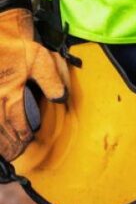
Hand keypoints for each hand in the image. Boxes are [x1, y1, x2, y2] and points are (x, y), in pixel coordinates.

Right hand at [0, 9, 68, 161]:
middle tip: (15, 156)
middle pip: (0, 132)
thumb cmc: (17, 47)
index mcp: (10, 94)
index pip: (17, 125)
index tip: (28, 144)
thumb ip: (52, 80)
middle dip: (8, 147)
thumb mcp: (41, 59)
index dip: (23, 138)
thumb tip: (61, 98)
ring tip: (6, 153)